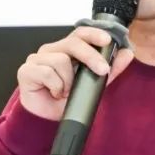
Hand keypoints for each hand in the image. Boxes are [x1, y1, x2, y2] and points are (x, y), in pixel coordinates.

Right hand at [17, 26, 134, 120]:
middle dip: (91, 57)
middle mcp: (51, 50)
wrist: (46, 120)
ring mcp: (37, 59)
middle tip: (103, 71)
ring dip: (68, 81)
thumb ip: (111, 69)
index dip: (94, 33)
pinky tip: (54, 93)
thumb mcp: (94, 84)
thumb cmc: (66, 100)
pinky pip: (47, 73)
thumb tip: (128, 53)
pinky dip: (56, 87)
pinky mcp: (26, 71)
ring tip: (65, 91)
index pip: (80, 34)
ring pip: (61, 60)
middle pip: (73, 43)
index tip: (108, 40)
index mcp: (66, 50)